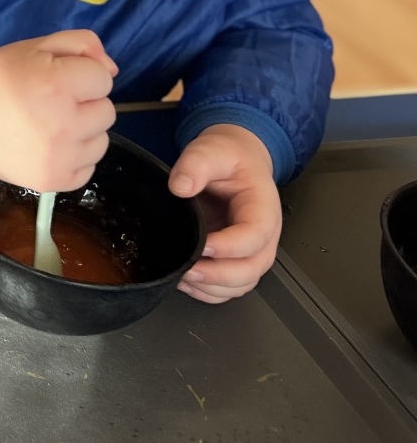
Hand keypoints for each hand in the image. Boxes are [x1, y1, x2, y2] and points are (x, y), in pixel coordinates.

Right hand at [0, 30, 117, 191]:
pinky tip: (49, 146)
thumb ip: (82, 45)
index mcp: (58, 84)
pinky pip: (88, 167)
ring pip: (101, 140)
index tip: (54, 79)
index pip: (104, 79)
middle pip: (106, 111)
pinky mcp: (54, 180)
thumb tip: (112, 70)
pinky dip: (73, 157)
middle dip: (84, 103)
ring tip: (50, 125)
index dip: (79, 75)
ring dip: (82, 132)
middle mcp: (64, 123)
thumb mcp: (36, 46)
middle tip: (50, 102)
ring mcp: (60, 157)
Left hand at [170, 124, 279, 302]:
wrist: (234, 160)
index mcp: (262, 208)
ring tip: (182, 276)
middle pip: (252, 268)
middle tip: (187, 269)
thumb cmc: (228, 157)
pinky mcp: (234, 258)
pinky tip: (185, 282)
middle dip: (219, 275)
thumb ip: (196, 164)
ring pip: (241, 284)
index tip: (203, 245)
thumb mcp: (211, 150)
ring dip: (212, 287)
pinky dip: (208, 292)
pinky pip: (228, 287)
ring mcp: (250, 250)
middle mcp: (263, 235)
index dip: (229, 246)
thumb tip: (180, 186)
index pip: (254, 236)